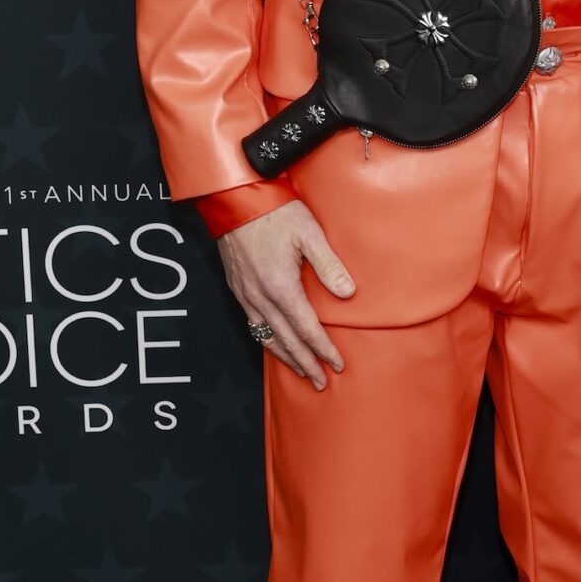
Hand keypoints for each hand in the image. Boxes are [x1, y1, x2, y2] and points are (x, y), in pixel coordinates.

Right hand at [218, 200, 353, 389]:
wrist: (234, 200)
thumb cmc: (275, 212)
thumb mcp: (309, 233)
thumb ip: (328, 265)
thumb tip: (347, 294)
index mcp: (280, 287)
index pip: (306, 328)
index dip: (323, 348)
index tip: (336, 364)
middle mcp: (260, 297)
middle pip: (286, 340)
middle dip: (305, 363)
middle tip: (320, 381)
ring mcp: (245, 294)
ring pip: (266, 336)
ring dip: (285, 357)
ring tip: (301, 372)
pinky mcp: (237, 288)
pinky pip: (252, 324)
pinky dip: (265, 341)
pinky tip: (274, 345)